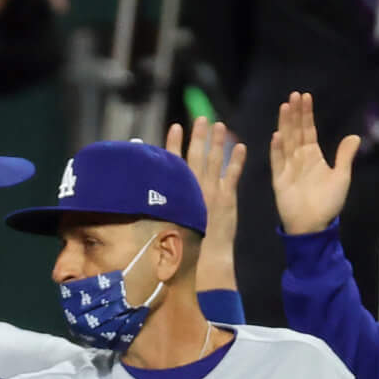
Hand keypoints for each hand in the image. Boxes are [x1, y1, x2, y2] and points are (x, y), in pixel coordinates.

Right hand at [168, 118, 243, 290]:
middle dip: (199, 136)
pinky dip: (237, 161)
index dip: (174, 144)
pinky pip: (233, 175)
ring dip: (217, 142)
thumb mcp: (161, 223)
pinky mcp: (228, 199)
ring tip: (221, 125)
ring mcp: (212, 191)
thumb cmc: (178, 247)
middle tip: (202, 118)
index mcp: (178, 192)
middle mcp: (194, 188)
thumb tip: (137, 197)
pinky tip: (240, 147)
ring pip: (215, 161)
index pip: (174, 162)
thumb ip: (155, 205)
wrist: (203, 260)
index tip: (175, 126)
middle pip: (196, 156)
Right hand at [269, 94, 357, 236]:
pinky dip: (277, 150)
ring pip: (286, 141)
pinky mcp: (280, 181)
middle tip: (294, 95)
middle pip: (295, 131)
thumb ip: (345, 156)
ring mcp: (288, 168)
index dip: (306, 114)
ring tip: (284, 107)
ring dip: (285, 125)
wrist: (314, 225)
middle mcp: (299, 159)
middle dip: (295, 114)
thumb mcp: (342, 176)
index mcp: (313, 156)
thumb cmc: (328, 203)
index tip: (305, 97)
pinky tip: (277, 136)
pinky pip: (277, 162)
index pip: (308, 130)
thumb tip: (354, 136)